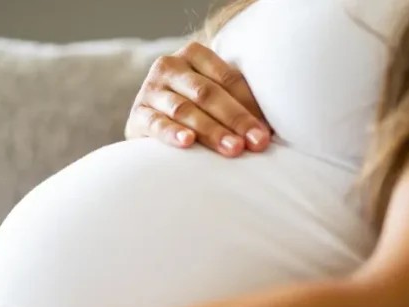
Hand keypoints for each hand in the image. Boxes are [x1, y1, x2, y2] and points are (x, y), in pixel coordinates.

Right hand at [126, 42, 271, 156]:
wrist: (151, 121)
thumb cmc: (195, 109)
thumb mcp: (215, 96)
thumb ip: (239, 102)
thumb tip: (271, 129)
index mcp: (194, 54)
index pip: (227, 78)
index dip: (250, 104)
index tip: (268, 131)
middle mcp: (169, 66)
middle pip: (208, 93)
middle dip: (236, 119)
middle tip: (257, 142)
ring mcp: (150, 90)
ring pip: (185, 109)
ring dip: (212, 131)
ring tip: (233, 148)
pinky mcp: (137, 115)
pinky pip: (156, 124)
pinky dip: (172, 133)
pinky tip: (188, 142)